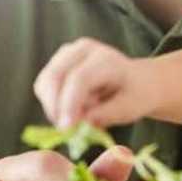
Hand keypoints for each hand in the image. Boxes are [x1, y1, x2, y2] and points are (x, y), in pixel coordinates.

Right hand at [34, 38, 156, 129]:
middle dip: (55, 107)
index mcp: (106, 59)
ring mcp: (67, 53)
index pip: (79, 79)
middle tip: (66, 131)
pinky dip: (52, 104)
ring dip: (54, 107)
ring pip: (44, 83)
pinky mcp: (57, 63)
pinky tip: (73, 110)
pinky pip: (43, 87)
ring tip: (78, 117)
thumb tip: (79, 122)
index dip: (69, 104)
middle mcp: (83, 49)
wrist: (138, 81)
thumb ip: (105, 115)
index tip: (66, 129)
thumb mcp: (129, 109)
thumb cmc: (135, 95)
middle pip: (55, 76)